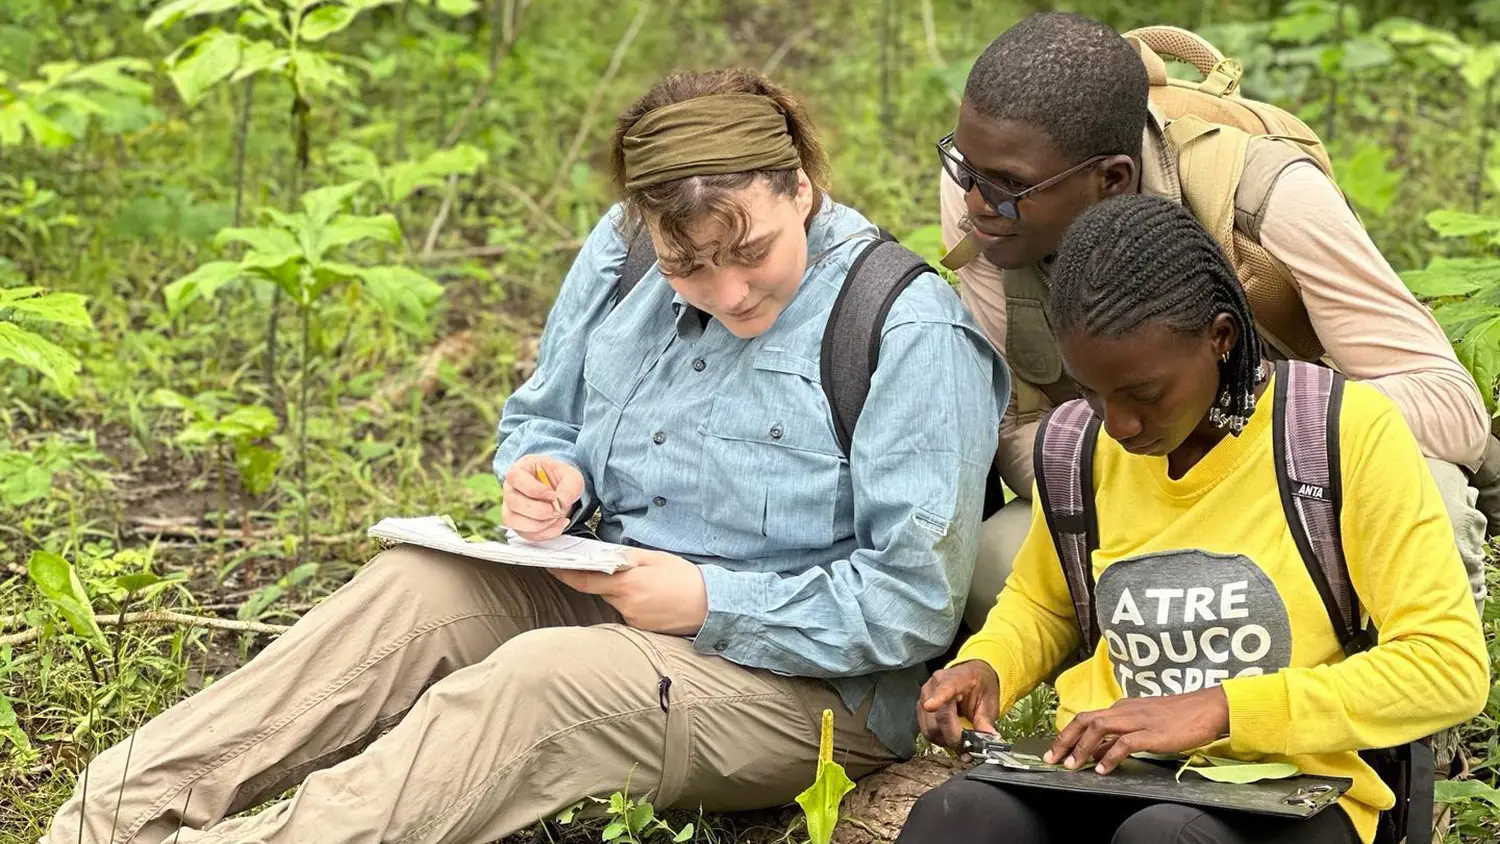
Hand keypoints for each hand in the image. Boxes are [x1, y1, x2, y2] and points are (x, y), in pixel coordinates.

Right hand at [502, 455, 584, 540]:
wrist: (560, 491)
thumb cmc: (561, 479)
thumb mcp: (572, 477)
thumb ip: (569, 487)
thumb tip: (561, 502)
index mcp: (521, 469)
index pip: (515, 477)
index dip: (533, 489)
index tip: (552, 495)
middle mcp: (511, 488)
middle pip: (513, 502)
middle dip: (538, 510)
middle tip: (556, 510)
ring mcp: (511, 507)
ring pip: (513, 520)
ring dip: (539, 524)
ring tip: (556, 517)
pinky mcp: (517, 524)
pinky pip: (524, 533)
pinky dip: (544, 533)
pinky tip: (557, 525)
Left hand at [550, 549, 708, 635]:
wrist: (711, 606)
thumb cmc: (685, 578)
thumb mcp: (655, 558)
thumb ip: (626, 557)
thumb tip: (602, 555)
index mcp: (627, 584)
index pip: (584, 580)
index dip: (564, 573)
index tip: (549, 565)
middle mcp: (626, 605)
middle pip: (600, 590)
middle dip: (601, 579)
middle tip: (613, 566)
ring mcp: (633, 620)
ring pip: (615, 601)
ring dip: (621, 591)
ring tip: (647, 583)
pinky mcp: (641, 630)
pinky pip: (628, 612)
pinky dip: (633, 603)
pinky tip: (653, 597)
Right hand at [917, 660, 1000, 749]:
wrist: (972, 677)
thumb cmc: (979, 687)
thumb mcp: (989, 702)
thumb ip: (986, 721)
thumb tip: (989, 739)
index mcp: (957, 678)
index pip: (945, 688)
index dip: (937, 699)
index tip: (930, 707)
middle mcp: (936, 685)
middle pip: (939, 717)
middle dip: (954, 737)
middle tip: (969, 745)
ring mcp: (925, 696)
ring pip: (931, 728)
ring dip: (946, 740)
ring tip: (961, 739)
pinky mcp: (921, 708)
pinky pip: (927, 730)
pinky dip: (940, 738)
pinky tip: (951, 735)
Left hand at [1044, 687, 1229, 773]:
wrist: (1207, 707)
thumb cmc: (1177, 717)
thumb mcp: (1143, 722)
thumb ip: (1120, 736)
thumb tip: (1097, 752)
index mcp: (1121, 707)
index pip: (1087, 718)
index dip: (1067, 734)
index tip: (1054, 750)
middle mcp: (1125, 710)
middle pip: (1086, 720)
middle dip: (1065, 739)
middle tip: (1051, 758)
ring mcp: (1138, 720)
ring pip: (1100, 728)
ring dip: (1082, 747)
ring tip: (1072, 766)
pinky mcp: (1152, 733)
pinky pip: (1125, 743)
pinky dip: (1110, 756)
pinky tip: (1103, 769)